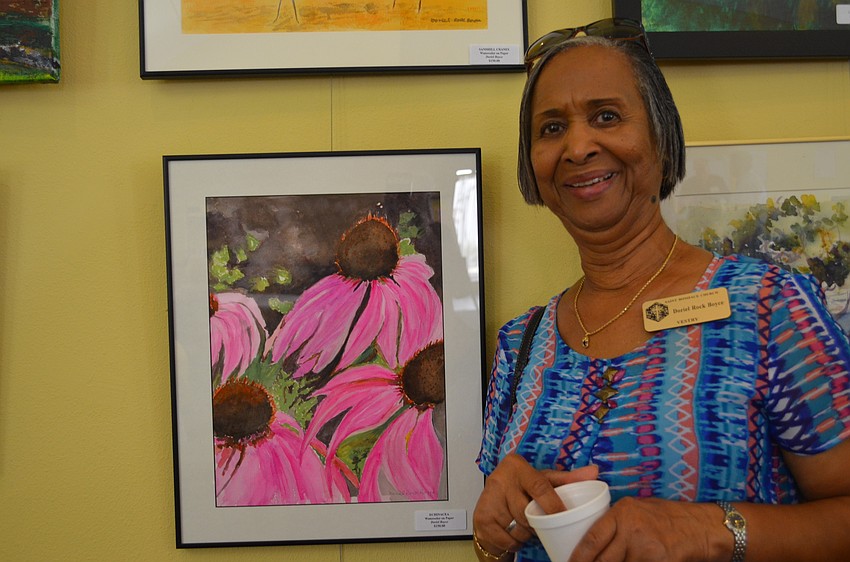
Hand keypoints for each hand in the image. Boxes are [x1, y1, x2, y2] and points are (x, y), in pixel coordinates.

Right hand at [473, 454, 598, 556]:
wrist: (489, 504)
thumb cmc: (521, 489)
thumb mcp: (543, 480)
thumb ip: (568, 478)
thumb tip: (594, 472)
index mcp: (516, 465)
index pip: (540, 487)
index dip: (554, 505)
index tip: (564, 516)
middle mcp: (500, 478)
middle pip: (529, 512)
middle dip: (537, 522)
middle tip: (538, 520)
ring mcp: (488, 498)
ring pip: (519, 527)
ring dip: (526, 533)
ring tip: (524, 525)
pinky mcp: (481, 517)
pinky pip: (506, 539)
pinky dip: (513, 542)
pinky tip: (512, 533)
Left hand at [568, 497, 725, 561]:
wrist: (702, 527)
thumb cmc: (667, 517)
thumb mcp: (638, 509)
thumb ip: (615, 521)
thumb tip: (593, 539)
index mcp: (623, 513)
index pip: (593, 539)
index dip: (578, 556)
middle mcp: (632, 530)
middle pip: (603, 560)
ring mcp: (647, 549)